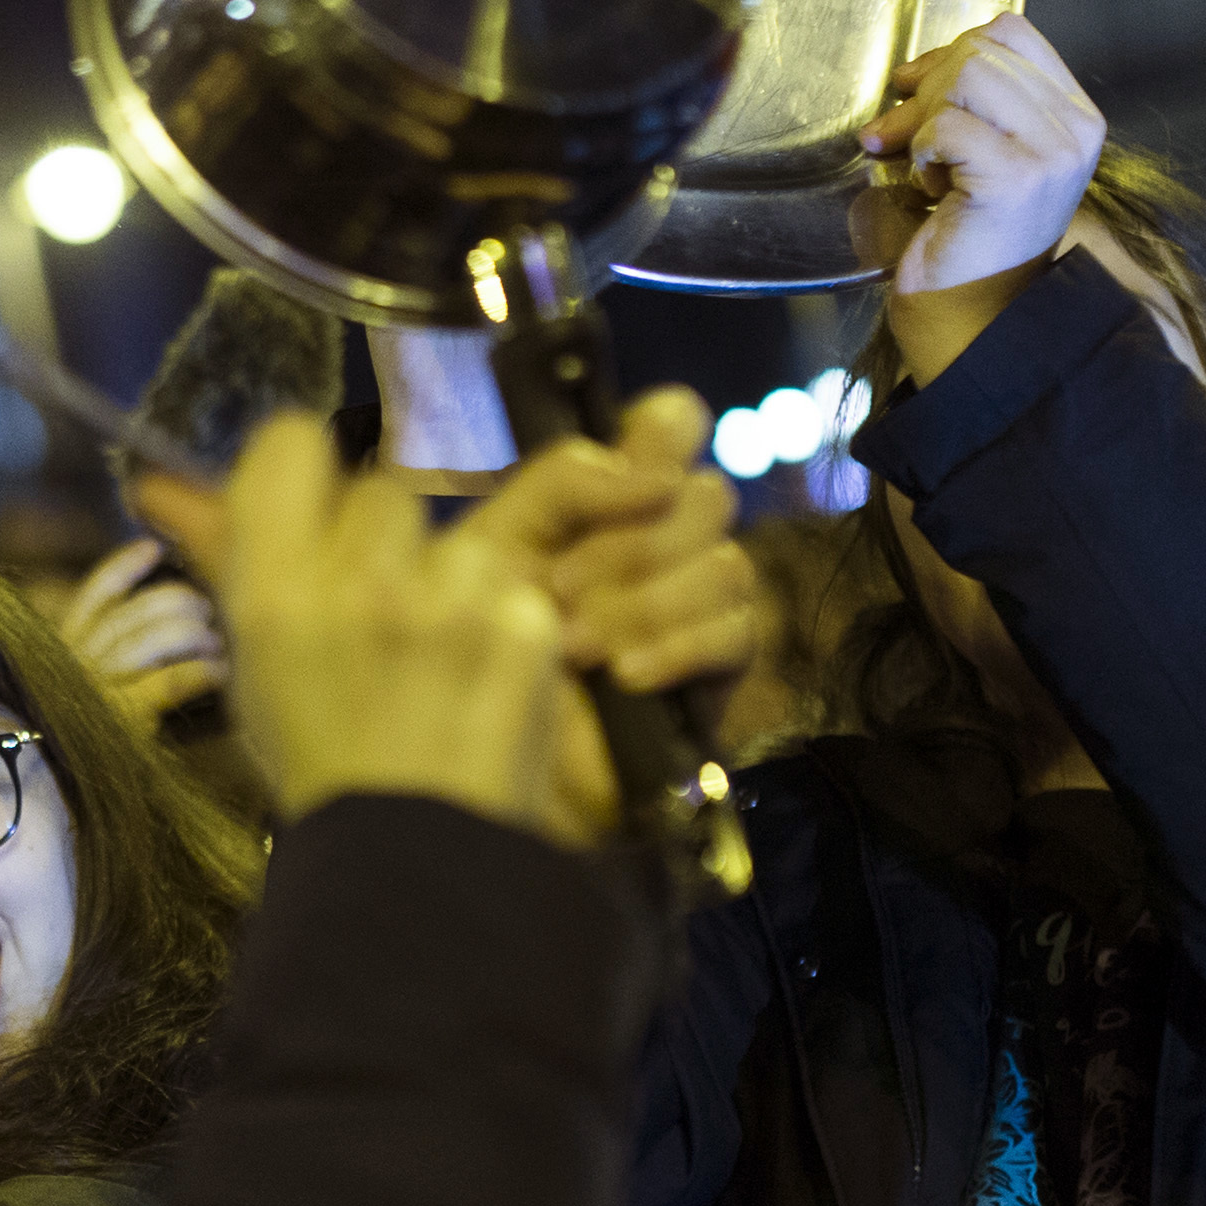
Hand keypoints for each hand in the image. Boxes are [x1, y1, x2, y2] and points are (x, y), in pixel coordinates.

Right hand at [54, 537, 227, 727]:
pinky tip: (220, 672)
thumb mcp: (81, 689)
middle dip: (175, 601)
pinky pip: (168, 682)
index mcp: (64, 651)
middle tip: (205, 608)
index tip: (153, 547)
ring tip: (216, 641)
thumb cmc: (84, 741)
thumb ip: (106, 654)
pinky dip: (200, 671)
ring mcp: (95, 691)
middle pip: (131, 612)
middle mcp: (75, 664)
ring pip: (150, 639)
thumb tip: (162, 618)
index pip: (93, 595)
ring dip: (192, 633)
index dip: (124, 566)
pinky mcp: (120, 720)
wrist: (58, 794)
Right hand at [212, 415, 569, 834]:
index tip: (311, 515)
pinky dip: (503, 630)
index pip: (291, 443)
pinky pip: (512, 589)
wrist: (415, 862)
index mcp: (276, 592)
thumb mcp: (254, 668)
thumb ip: (224, 559)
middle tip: (381, 618)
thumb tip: (160, 482)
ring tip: (438, 663)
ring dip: (450, 585)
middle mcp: (361, 582)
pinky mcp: (525, 626)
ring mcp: (451, 603)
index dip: (304, 471)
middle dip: (383, 544)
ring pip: (456, 537)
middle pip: (382, 492)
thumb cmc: (319, 766)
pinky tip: (482, 685)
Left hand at [460, 390, 763, 840]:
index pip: (673, 427)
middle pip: (705, 496)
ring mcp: (696, 609)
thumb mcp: (487, 553)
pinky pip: (737, 632)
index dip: (665, 434)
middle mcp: (661, 544)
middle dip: (629, 546)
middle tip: (557, 595)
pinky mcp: (717, 676)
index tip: (630, 477)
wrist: (479, 779)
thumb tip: (653, 466)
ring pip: (726, 564)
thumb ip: (558, 484)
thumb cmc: (468, 664)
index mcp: (605, 502)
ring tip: (575, 650)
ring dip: (643, 603)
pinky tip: (626, 677)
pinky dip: (679, 647)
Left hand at [849, 16, 1106, 389]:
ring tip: (928, 167)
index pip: (1009, 31)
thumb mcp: (980, 151)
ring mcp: (1052, 153)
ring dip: (925, 120)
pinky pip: (946, 124)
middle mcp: (1076, 130)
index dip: (950, 52)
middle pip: (981, 48)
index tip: (917, 94)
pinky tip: (931, 187)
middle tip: (903, 139)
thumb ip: (972, 100)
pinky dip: (921, 151)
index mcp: (1075, 116)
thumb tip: (917, 68)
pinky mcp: (1016, 178)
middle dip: (926, 88)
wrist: (971, 317)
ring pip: (965, 75)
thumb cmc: (967, 237)